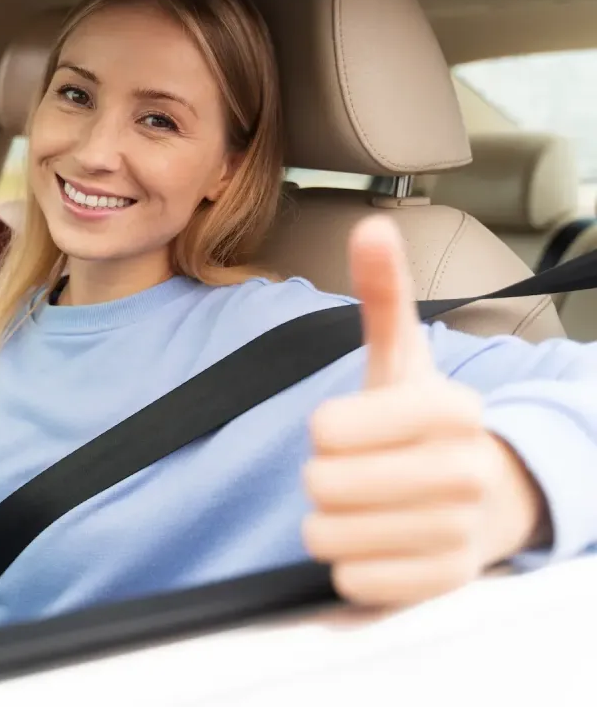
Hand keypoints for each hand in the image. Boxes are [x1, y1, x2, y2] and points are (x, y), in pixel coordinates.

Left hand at [302, 216, 547, 606]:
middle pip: (322, 484)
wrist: (490, 495)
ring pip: (328, 535)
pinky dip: (348, 564)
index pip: (328, 429)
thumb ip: (384, 295)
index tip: (351, 428)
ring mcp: (458, 534)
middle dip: (324, 476)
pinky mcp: (440, 586)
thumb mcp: (403, 359)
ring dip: (330, 521)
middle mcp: (465, 473)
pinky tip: (378, 542)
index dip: (326, 430)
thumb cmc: (425, 423)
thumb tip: (370, 227)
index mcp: (453, 409)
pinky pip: (349, 580)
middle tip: (359, 469)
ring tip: (367, 505)